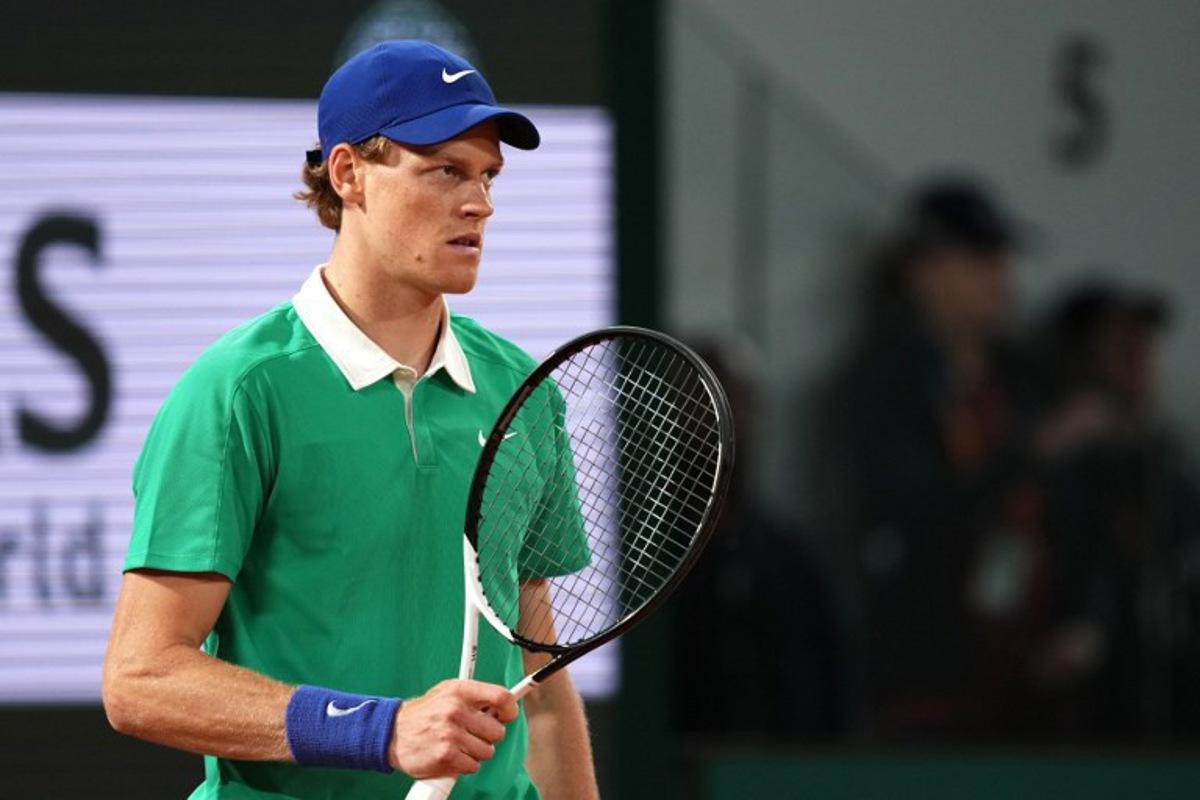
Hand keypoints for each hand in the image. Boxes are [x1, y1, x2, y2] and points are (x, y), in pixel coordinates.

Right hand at [389, 680, 517, 778]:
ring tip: (458, 744)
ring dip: (475, 752)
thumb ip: (475, 696)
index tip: (507, 716)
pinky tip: (451, 755)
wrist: (392, 733)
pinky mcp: (446, 756)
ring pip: (486, 751)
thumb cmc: (424, 713)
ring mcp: (451, 734)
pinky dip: (464, 765)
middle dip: (488, 736)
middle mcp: (456, 710)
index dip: (510, 709)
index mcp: (459, 691)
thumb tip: (504, 705)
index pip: (501, 697)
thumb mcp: (447, 692)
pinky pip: (473, 766)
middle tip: (473, 734)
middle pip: (497, 731)